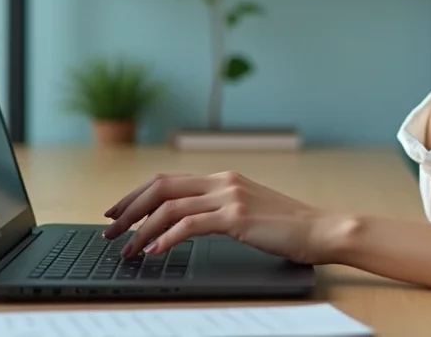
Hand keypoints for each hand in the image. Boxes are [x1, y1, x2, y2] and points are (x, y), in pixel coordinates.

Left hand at [100, 170, 344, 265]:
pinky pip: (189, 226)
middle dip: (129, 208)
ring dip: (141, 229)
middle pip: (161, 186)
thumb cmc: (288, 228)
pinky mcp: (236, 217)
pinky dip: (165, 239)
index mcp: (223, 178)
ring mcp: (229, 197)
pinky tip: (154, 252)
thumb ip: (220, 210)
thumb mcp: (249, 211)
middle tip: (109, 229)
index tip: (117, 211)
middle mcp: (223, 181)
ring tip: (126, 249)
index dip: (136, 195)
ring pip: (169, 207)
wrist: (321, 230)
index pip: (168, 180)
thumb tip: (185, 224)